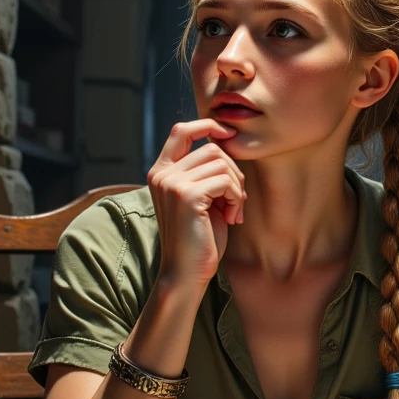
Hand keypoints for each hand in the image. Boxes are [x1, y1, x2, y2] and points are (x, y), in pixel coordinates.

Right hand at [147, 118, 245, 285]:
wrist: (186, 273)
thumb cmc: (199, 238)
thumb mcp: (201, 198)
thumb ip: (206, 172)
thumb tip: (227, 141)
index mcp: (161, 172)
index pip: (181, 130)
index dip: (208, 125)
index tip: (229, 133)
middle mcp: (162, 174)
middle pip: (211, 148)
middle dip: (234, 171)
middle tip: (237, 199)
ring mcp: (172, 183)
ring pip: (221, 163)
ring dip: (237, 188)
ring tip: (234, 211)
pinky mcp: (186, 195)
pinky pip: (226, 181)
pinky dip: (237, 198)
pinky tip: (232, 218)